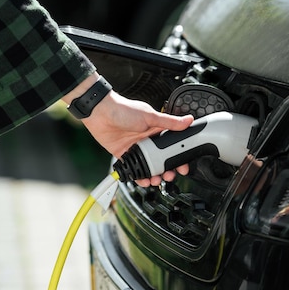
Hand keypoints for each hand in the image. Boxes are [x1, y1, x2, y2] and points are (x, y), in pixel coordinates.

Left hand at [70, 82, 193, 185]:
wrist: (100, 113)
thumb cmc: (123, 109)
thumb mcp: (150, 116)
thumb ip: (169, 121)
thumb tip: (188, 120)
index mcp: (156, 130)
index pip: (172, 146)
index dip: (178, 157)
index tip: (183, 167)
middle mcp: (148, 140)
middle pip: (161, 159)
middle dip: (167, 170)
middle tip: (170, 176)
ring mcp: (136, 148)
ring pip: (149, 167)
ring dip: (154, 175)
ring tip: (156, 180)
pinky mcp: (124, 154)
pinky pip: (134, 169)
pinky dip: (139, 177)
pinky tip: (143, 180)